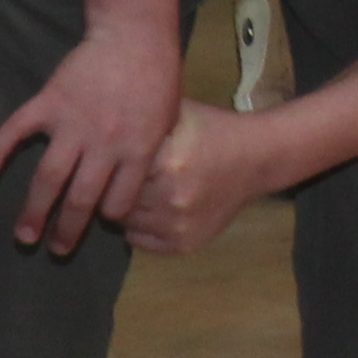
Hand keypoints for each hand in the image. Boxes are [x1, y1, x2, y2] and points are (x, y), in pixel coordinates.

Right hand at [0, 25, 187, 257]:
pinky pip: (16, 131)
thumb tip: (134, 191)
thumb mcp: (167, 123)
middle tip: (55, 250)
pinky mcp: (49, 103)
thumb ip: (148, 156)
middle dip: (67, 230)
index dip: (108, 218)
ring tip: (25, 236)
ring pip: (49, 177)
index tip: (98, 226)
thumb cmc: (157, 78)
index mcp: (137, 150)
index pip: (118, 202)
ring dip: (34, 209)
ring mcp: (73, 123)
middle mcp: (104, 143)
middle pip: (81, 199)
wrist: (133, 35)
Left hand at [124, 97, 286, 258]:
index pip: (114, 170)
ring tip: (141, 190)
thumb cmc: (212, 131)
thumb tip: (100, 130)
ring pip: (125, 221)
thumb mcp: (177, 113)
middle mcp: (171, 195)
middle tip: (123, 177)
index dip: (111, 164)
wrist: (256, 160)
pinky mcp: (183, 244)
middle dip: (115, 187)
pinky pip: (138, 240)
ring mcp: (178, 224)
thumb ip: (141, 121)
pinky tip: (153, 208)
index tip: (110, 159)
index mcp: (168, 160)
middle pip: (115, 197)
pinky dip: (139, 226)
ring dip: (127, 207)